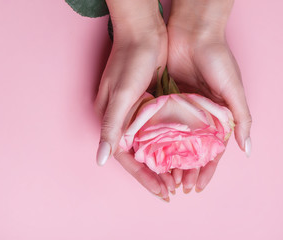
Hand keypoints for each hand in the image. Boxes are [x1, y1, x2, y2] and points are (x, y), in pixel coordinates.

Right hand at [94, 0, 174, 200]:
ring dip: (163, 161)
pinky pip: (159, 130)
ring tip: (179, 177)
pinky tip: (182, 153)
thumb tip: (101, 160)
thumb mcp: (121, 94)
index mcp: (111, 119)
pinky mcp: (150, 103)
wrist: (144, 32)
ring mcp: (136, 112)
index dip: (143, 177)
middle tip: (172, 190)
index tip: (161, 193)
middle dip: (154, 174)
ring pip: (150, 145)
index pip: (126, 158)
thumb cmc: (130, 60)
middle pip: (138, 155)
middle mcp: (122, 119)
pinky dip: (169, 144)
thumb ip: (111, 126)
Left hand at [167, 0, 251, 192]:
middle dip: (187, 170)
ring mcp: (182, 109)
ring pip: (176, 142)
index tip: (198, 187)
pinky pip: (161, 124)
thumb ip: (241, 118)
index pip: (213, 151)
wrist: (193, 32)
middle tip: (179, 188)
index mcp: (218, 116)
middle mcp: (200, 116)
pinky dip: (158, 141)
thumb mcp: (233, 89)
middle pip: (193, 151)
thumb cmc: (217, 59)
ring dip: (172, 160)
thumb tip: (247, 149)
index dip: (207, 170)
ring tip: (166, 178)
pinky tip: (153, 156)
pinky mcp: (166, 100)